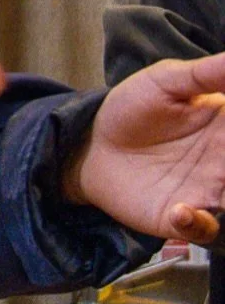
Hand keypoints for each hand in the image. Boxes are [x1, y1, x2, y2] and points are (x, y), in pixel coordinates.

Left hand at [62, 56, 224, 244]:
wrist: (93, 143)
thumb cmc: (133, 108)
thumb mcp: (167, 81)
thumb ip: (206, 74)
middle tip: (222, 162)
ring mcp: (208, 193)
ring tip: (218, 191)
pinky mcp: (183, 217)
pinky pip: (205, 230)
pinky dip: (199, 225)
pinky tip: (181, 210)